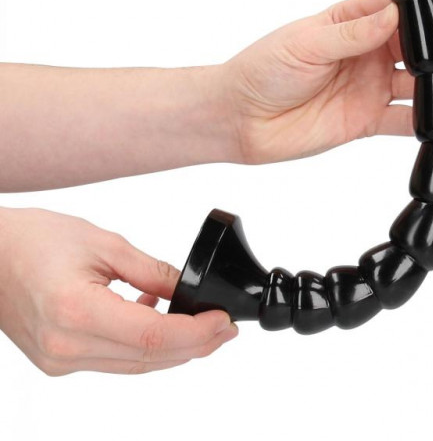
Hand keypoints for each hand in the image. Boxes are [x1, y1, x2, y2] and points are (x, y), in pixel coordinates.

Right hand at [0, 207, 236, 375]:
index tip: (224, 322)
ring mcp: (60, 360)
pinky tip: (159, 320)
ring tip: (204, 328)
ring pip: (136, 364)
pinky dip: (145, 346)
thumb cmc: (35, 239)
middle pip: (149, 357)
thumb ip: (152, 272)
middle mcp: (66, 347)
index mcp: (76, 312)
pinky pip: (115, 360)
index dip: (196, 333)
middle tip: (225, 329)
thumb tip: (188, 290)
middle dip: (196, 344)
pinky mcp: (59, 361)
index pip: (153, 336)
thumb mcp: (104, 244)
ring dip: (175, 349)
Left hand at [223, 0, 432, 163]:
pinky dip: (423, 118)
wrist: (241, 118)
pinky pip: (401, 120)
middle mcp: (364, 54)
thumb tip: (394, 13)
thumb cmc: (263, 69)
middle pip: (415, 43)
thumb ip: (352, 33)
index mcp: (349, 24)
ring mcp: (368, 88)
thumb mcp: (306, 43)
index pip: (394, 5)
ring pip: (417, 81)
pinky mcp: (365, 121)